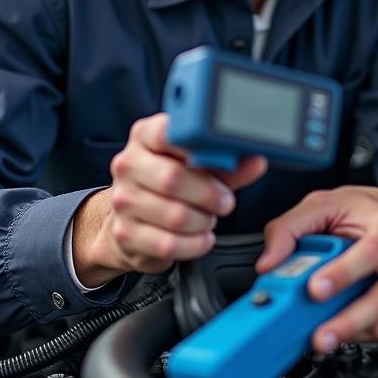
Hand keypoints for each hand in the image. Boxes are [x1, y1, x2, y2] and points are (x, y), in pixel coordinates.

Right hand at [71, 113, 266, 286]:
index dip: (198, 146)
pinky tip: (200, 238)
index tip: (218, 159)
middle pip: (173, 178)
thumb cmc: (172, 185)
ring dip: (203, 222)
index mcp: (145, 137)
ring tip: (207, 219)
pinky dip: (195, 244)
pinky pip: (169, 244)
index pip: (167, 132)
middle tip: (224, 202)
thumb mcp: (201, 167)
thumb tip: (255, 162)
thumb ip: (226, 162)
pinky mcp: (125, 234)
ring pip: (175, 216)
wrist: (135, 220)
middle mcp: (128, 165)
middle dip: (209, 195)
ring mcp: (122, 200)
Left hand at [257, 181, 377, 352]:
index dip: (343, 274)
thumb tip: (269, 261)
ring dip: (349, 334)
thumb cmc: (373, 211)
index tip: (315, 289)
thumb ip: (291, 227)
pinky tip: (337, 332)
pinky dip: (357, 335)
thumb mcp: (328, 203)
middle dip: (346, 321)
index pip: (370, 253)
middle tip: (318, 335)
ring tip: (321, 340)